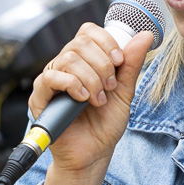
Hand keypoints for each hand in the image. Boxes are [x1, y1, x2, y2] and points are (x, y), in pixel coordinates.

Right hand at [28, 23, 155, 174]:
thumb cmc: (105, 124)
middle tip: (109, 87)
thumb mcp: (124, 91)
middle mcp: (64, 66)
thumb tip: (144, 36)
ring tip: (98, 99)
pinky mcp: (39, 97)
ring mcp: (51, 80)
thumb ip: (131, 64)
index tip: (119, 61)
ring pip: (68, 59)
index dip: (105, 42)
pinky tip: (83, 98)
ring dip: (91, 78)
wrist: (94, 153)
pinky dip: (72, 84)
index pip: (88, 32)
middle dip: (102, 64)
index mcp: (83, 60)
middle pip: (79, 43)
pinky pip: (50, 78)